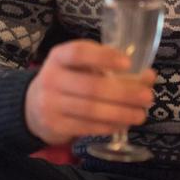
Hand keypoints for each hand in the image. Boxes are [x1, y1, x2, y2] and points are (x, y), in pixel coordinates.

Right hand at [24, 40, 155, 145]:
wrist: (31, 107)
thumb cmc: (66, 81)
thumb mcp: (79, 67)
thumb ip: (110, 68)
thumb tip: (147, 76)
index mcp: (59, 56)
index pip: (79, 53)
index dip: (103, 57)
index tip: (127, 63)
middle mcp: (52, 78)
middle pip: (91, 86)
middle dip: (124, 93)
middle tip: (147, 96)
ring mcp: (51, 104)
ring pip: (91, 110)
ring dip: (121, 113)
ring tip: (141, 114)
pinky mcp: (55, 126)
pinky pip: (87, 127)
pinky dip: (109, 126)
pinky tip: (123, 123)